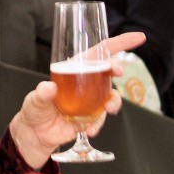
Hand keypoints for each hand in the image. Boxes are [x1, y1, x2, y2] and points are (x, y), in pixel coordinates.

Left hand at [9, 31, 146, 167]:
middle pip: (108, 70)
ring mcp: (91, 100)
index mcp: (74, 70)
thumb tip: (49, 87)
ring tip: (108, 109)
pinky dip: (99, 123)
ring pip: (111, 96)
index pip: (98, 51)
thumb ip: (41, 94)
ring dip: (113, 102)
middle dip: (117, 68)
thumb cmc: (35, 110)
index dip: (119, 43)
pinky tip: (90, 129)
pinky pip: (102, 118)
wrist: (36, 135)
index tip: (138, 38)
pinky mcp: (92, 117)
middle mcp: (86, 83)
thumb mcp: (35, 100)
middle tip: (117, 71)